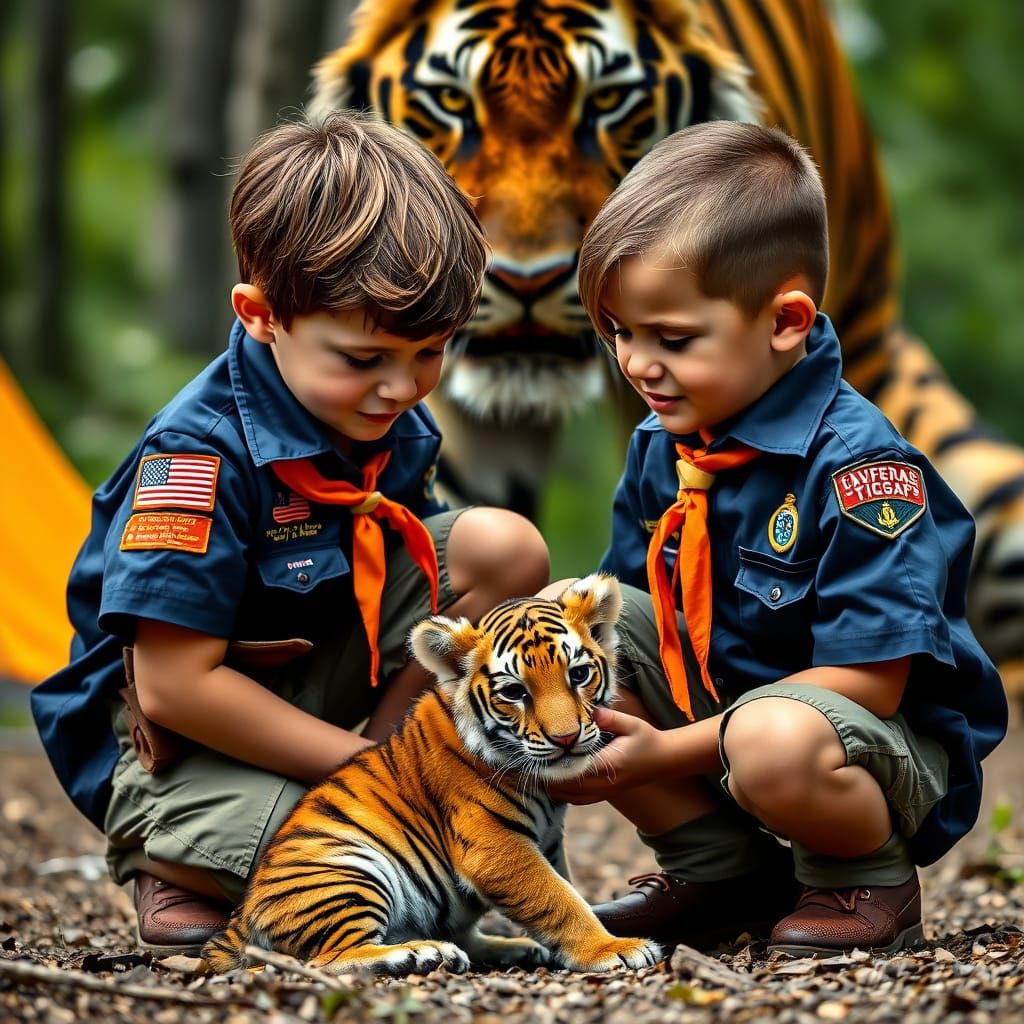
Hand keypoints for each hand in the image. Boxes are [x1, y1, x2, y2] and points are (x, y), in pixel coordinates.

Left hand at [548, 706, 667, 804]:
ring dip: (554, 786)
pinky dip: (563, 793)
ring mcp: (604, 792)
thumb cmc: (646, 739)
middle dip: (548, 776)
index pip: (574, 771)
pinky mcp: (603, 795)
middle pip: (566, 787)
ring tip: (541, 768)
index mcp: (609, 765)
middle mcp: (604, 784)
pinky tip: (556, 778)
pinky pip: (577, 800)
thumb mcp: (631, 724)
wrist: (663, 760)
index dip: (554, 766)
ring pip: (569, 797)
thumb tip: (592, 710)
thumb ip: (611, 718)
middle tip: (533, 760)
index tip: (538, 755)